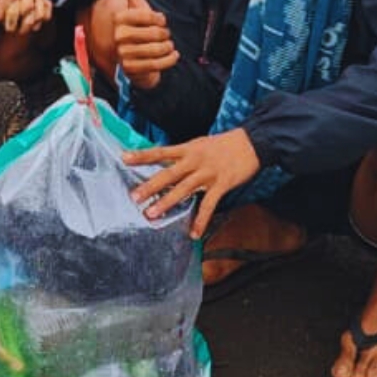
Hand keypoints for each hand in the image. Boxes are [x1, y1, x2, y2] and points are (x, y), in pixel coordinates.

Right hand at [112, 0, 177, 90]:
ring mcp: (123, 53)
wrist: (137, 58)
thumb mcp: (138, 8)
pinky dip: (169, 60)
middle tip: (164, 36)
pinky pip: (155, 64)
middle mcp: (118, 36)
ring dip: (167, 48)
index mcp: (120, 19)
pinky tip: (172, 56)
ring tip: (167, 46)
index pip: (146, 14)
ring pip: (156, 49)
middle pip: (154, 33)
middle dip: (165, 35)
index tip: (160, 21)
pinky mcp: (130, 69)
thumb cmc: (140, 30)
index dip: (159, 18)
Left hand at [123, 128, 260, 237]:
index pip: (160, 152)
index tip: (123, 158)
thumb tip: (162, 163)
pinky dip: (201, 220)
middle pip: (169, 174)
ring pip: (184, 190)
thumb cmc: (223, 144)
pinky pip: (209, 205)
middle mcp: (195, 161)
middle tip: (134, 197)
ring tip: (152, 214)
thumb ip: (181, 155)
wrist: (253, 142)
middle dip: (150, 186)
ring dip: (167, 202)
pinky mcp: (222, 185)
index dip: (142, 155)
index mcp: (187, 149)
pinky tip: (194, 233)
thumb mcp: (199, 144)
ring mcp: (208, 173)